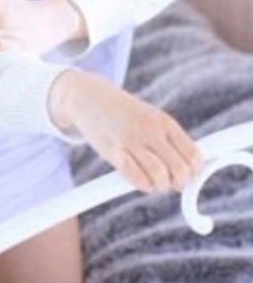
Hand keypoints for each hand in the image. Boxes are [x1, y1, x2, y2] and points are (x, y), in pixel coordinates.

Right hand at [49, 68, 202, 191]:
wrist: (88, 96)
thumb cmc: (124, 112)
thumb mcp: (151, 117)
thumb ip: (170, 139)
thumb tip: (192, 167)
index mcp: (164, 121)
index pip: (193, 155)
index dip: (194, 171)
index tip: (188, 173)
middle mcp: (149, 130)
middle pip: (180, 170)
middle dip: (179, 182)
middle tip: (171, 181)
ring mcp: (130, 140)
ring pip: (160, 176)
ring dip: (160, 186)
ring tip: (155, 181)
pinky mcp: (112, 151)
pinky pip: (136, 178)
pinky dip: (143, 185)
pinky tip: (141, 180)